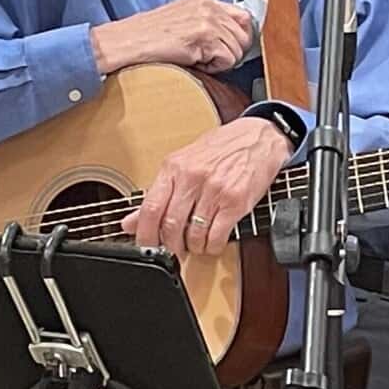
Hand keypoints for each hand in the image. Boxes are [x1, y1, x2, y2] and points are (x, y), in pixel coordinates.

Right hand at [91, 0, 254, 78]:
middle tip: (210, 58)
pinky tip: (195, 63)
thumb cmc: (148, 36)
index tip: (232, 47)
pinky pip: (226, 59)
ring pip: (237, 49)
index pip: (244, 15)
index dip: (242, 36)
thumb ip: (207, 21)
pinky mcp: (203, 37)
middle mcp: (208, 6)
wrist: (127, 42)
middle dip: (232, 51)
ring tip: (199, 60)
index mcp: (204, 0)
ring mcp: (207, 21)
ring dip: (221, 61)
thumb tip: (231, 36)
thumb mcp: (182, 18)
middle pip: (244, 34)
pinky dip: (214, 68)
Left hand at [125, 114, 292, 254]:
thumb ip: (157, 194)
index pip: (150, 207)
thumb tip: (130, 222)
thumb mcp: (183, 164)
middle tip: (174, 250)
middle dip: (170, 246)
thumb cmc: (221, 150)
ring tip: (195, 245)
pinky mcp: (235, 202)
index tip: (146, 246)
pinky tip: (212, 243)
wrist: (258, 138)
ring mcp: (215, 190)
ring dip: (193, 248)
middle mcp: (192, 177)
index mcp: (174, 167)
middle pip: (171, 224)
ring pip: (193, 234)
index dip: (145, 234)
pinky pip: (217, 236)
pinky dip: (212, 247)